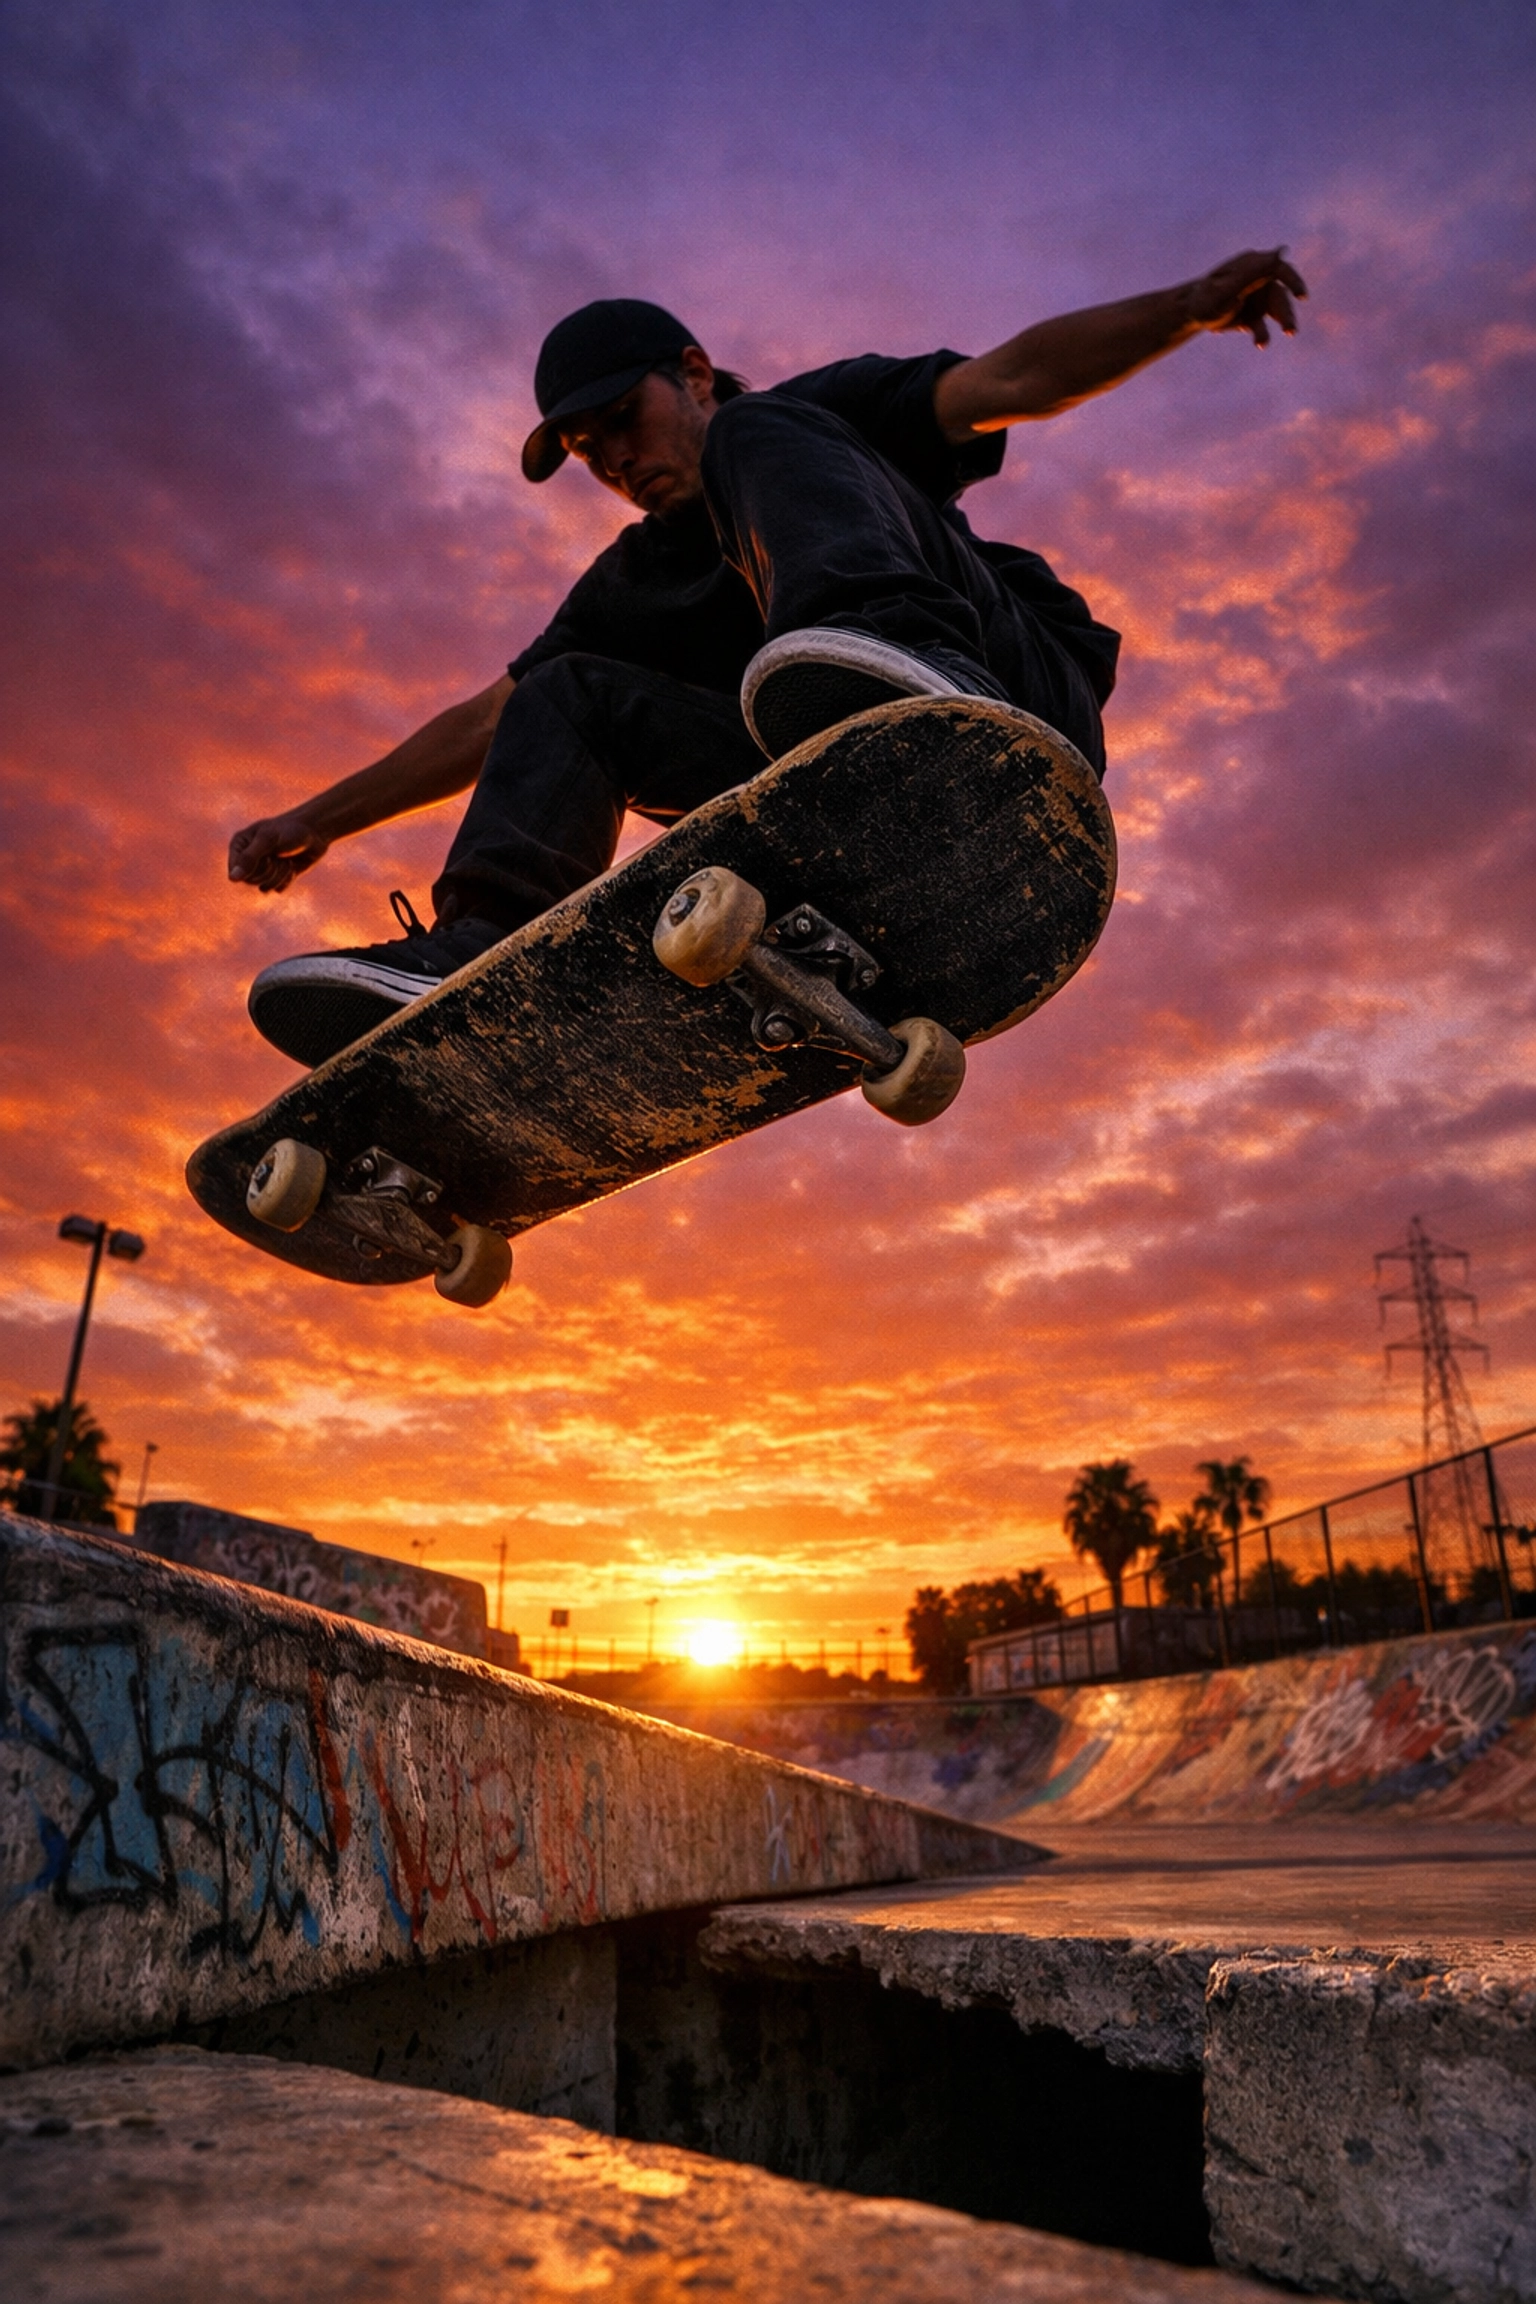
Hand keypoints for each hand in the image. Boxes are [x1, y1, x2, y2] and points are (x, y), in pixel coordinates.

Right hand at [228, 809, 330, 893]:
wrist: (315, 832)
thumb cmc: (289, 830)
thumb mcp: (268, 840)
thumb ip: (249, 858)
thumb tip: (232, 879)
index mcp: (239, 846)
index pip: (235, 872)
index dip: (251, 869)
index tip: (266, 857)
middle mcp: (248, 858)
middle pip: (249, 881)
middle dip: (268, 871)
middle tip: (277, 858)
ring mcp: (262, 868)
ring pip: (263, 888)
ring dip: (279, 876)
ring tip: (286, 861)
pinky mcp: (277, 877)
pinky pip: (276, 889)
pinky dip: (287, 880)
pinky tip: (292, 866)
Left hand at [1186, 248, 1306, 345]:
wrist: (1188, 316)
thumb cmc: (1206, 298)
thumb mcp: (1229, 288)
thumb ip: (1255, 272)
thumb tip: (1282, 251)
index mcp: (1251, 265)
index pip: (1279, 269)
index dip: (1293, 281)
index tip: (1301, 296)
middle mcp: (1257, 280)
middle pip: (1279, 294)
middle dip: (1285, 313)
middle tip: (1290, 331)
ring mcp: (1256, 298)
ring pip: (1275, 311)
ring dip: (1277, 325)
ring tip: (1269, 341)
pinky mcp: (1252, 316)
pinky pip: (1262, 325)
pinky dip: (1262, 334)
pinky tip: (1259, 343)